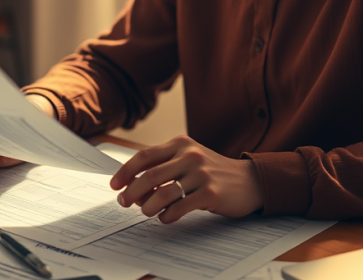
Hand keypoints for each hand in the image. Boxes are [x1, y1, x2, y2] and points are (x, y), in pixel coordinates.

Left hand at [109, 135, 263, 222]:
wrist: (248, 180)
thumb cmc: (211, 171)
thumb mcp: (189, 158)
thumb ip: (164, 166)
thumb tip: (132, 186)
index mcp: (181, 144)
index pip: (144, 156)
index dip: (125, 171)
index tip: (115, 185)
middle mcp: (190, 155)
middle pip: (150, 176)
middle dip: (131, 192)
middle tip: (124, 202)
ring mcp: (201, 174)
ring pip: (162, 193)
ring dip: (147, 207)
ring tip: (146, 212)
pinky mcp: (210, 193)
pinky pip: (179, 207)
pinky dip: (166, 216)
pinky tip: (165, 218)